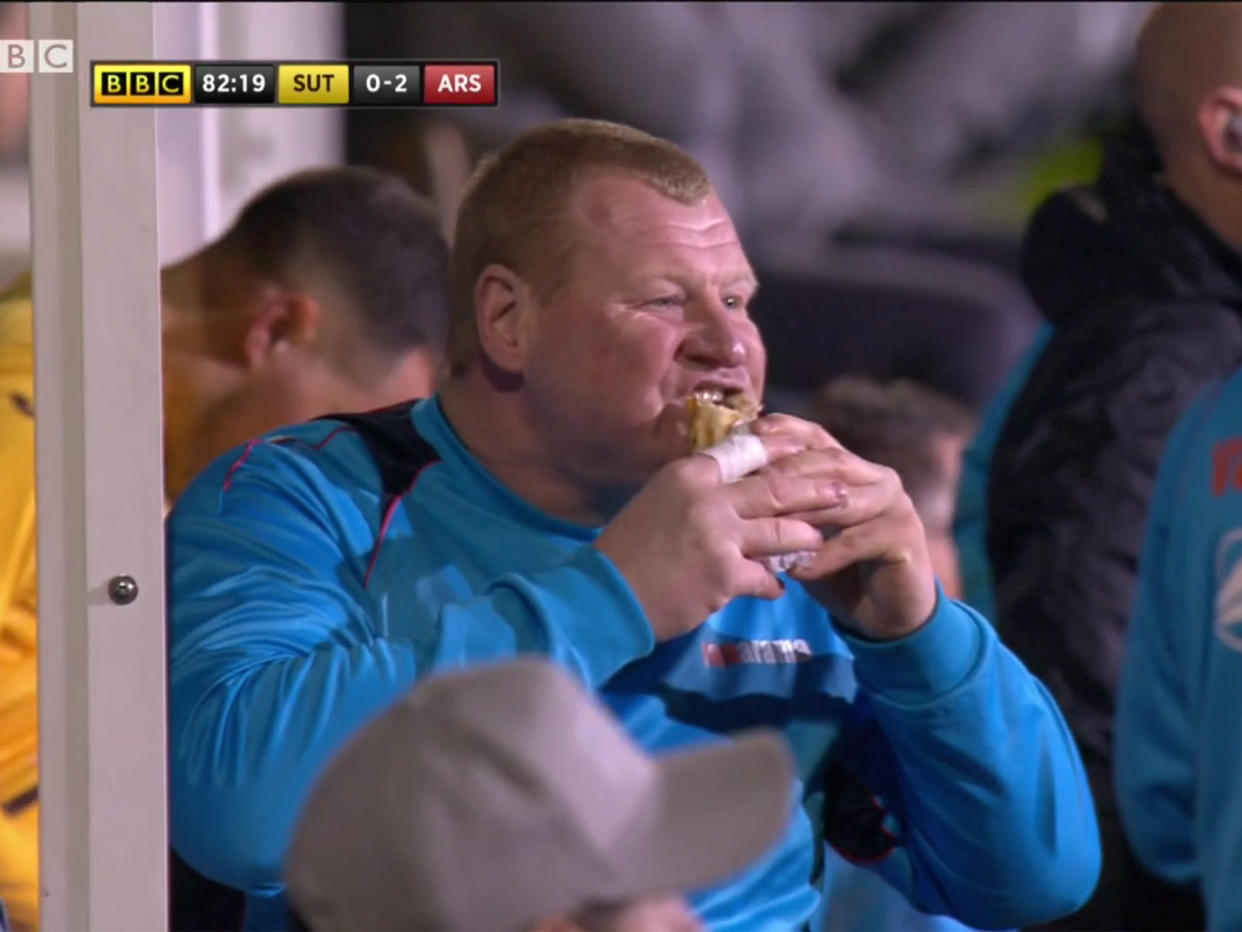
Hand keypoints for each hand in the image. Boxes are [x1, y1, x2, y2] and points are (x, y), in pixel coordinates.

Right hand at [594, 431, 824, 640]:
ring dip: (804, 539)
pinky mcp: (725, 576)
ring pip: (782, 532)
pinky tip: (779, 588)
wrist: (604, 595)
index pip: (748, 452)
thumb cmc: (627, 550)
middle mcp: (708, 497)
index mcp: (690, 474)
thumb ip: (698, 491)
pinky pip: (767, 577)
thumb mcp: (659, 502)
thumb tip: (733, 485)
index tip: (809, 450)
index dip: (783, 450)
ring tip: (819, 541)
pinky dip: (775, 583)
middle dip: (815, 491)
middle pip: (777, 488)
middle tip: (843, 491)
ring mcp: (719, 536)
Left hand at [750, 415, 937, 639]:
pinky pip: (856, 541)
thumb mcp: (802, 532)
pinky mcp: (904, 537)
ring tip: (766, 527)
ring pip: (841, 500)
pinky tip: (797, 570)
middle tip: (749, 487)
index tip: (745, 434)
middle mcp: (876, 477)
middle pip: (828, 462)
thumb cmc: (836, 567)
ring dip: (802, 513)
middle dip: (786, 472)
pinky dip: (823, 556)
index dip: (783, 432)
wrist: (885, 612)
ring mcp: (895, 504)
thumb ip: (779, 508)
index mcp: (851, 467)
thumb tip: (729, 491)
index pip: (815, 437)